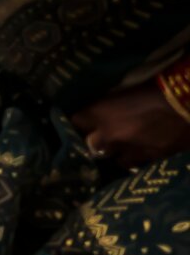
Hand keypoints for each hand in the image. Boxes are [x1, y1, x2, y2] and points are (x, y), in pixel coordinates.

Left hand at [71, 84, 189, 171]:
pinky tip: (142, 153)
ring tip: (124, 148)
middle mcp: (109, 136)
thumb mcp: (122, 92)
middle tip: (101, 136)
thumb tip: (99, 110)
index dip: (80, 121)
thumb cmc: (154, 90)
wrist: (186, 103)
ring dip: (118, 153)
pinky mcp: (151, 160)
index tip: (83, 120)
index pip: (76, 121)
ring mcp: (130, 151)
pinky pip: (139, 165)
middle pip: (90, 145)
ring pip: (115, 159)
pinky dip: (139, 160)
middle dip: (95, 141)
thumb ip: (107, 104)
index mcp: (99, 113)